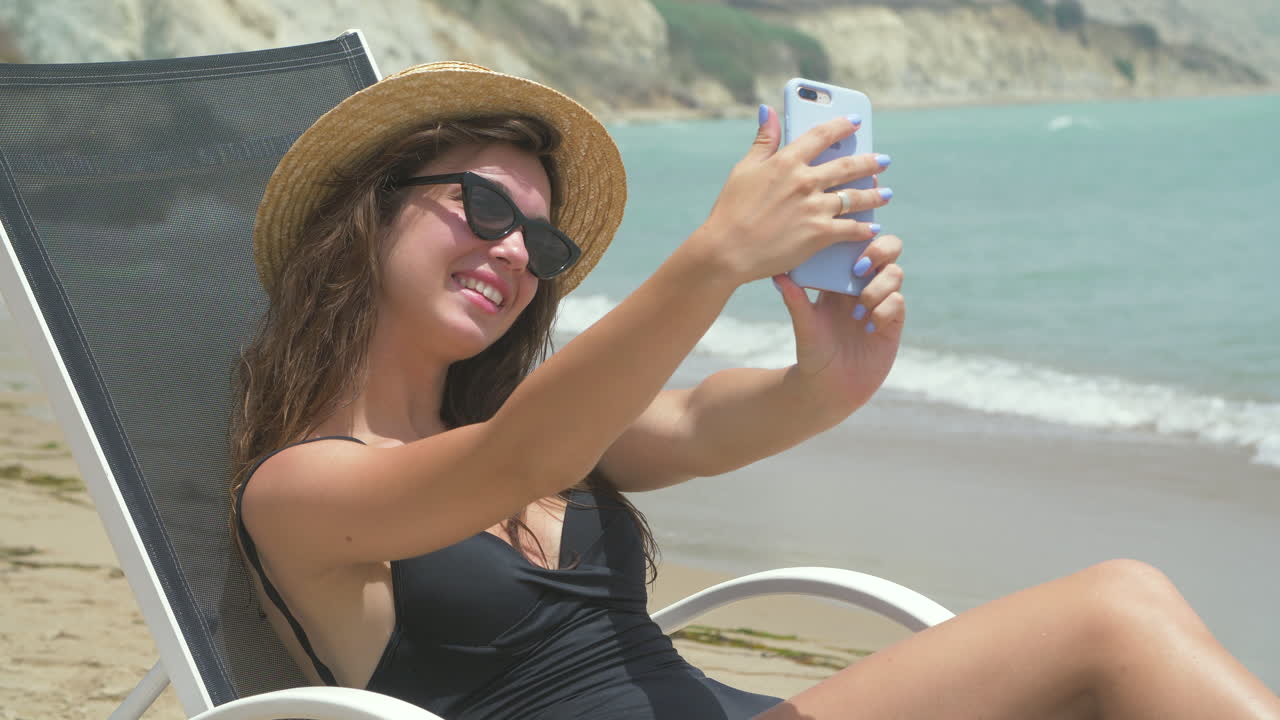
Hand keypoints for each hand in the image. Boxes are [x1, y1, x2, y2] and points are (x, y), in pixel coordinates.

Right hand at [691, 106, 887, 284]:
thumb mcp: (744, 169)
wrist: (727, 251)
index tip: (855, 122)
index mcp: (786, 161)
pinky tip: (872, 228)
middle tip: (883, 160)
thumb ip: (764, 140)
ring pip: (854, 197)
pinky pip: (850, 229)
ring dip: (874, 195)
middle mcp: (804, 181)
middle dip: (869, 162)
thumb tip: (769, 110)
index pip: (821, 135)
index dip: (841, 125)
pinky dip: (863, 229)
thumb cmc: (730, 210)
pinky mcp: (819, 234)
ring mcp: (814, 208)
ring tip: (885, 194)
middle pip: (847, 166)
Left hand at [773, 232, 904, 415]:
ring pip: (895, 273)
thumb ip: (796, 301)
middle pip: (888, 248)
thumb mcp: (804, 325)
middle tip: (858, 270)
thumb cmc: (814, 352)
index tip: (846, 247)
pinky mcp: (894, 321)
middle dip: (879, 251)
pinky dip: (883, 311)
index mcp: (841, 277)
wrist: (830, 386)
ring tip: (858, 311)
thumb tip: (778, 277)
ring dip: (876, 288)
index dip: (860, 237)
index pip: (857, 244)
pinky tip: (867, 329)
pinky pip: (898, 301)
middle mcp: (864, 284)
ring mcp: (882, 301)